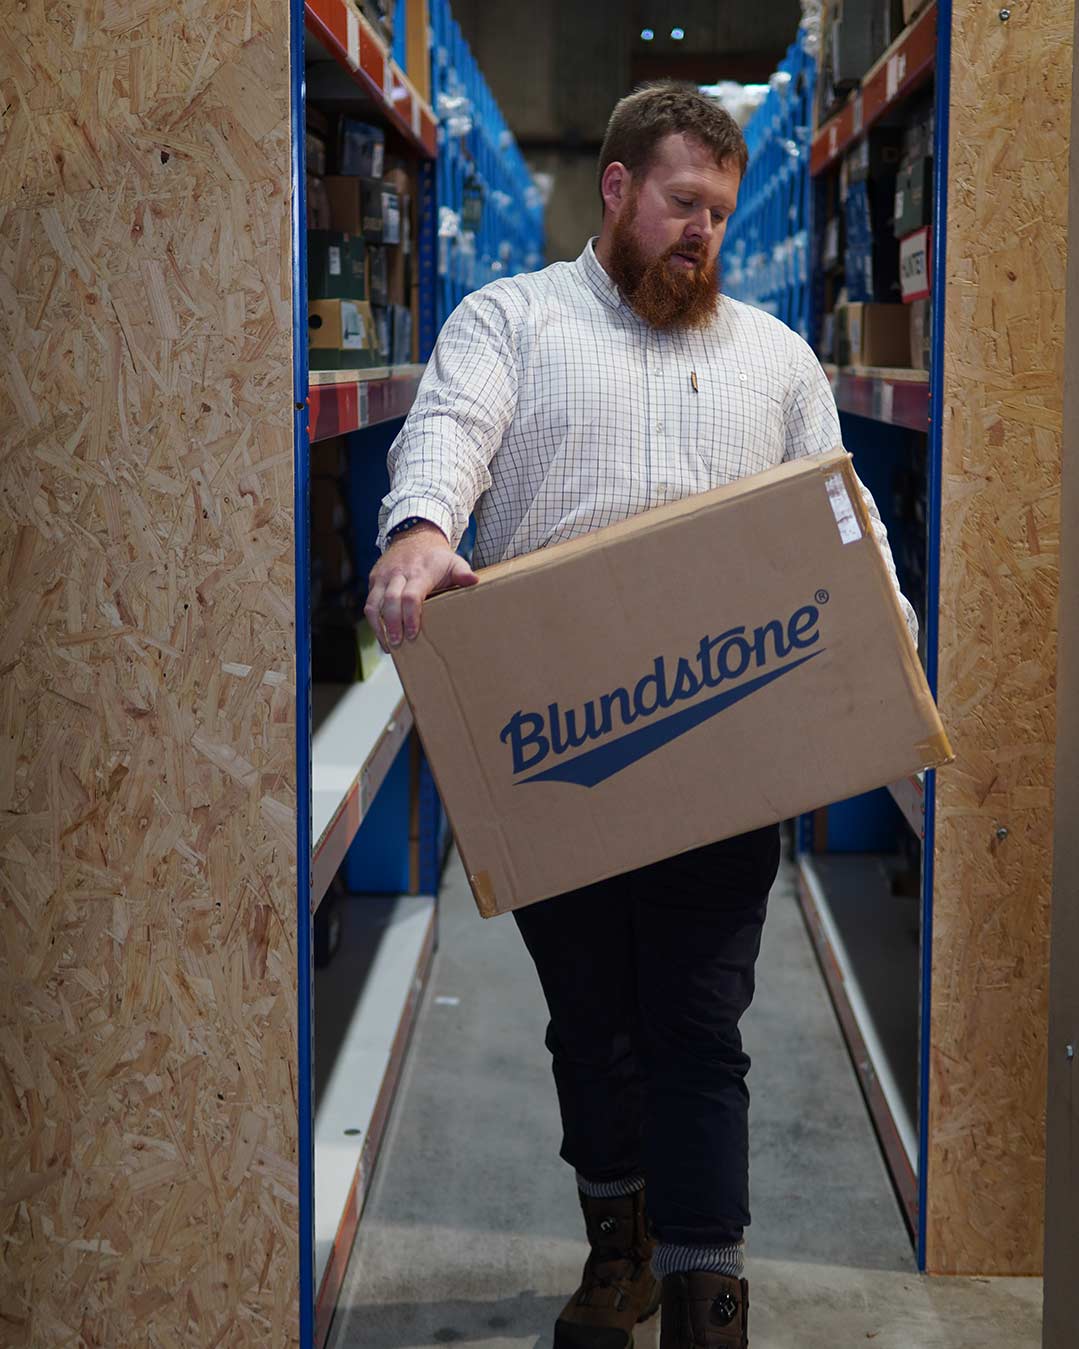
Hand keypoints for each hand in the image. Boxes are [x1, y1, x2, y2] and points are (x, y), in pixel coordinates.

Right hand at [365, 522, 478, 650]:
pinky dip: (373, 621)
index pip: (411, 596)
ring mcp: (383, 577)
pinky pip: (369, 602)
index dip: (410, 616)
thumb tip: (474, 581)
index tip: (413, 634)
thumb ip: (463, 573)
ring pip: (373, 604)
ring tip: (388, 646)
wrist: (414, 536)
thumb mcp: (454, 561)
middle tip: (398, 644)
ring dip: (379, 627)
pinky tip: (382, 635)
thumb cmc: (437, 557)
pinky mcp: (374, 580)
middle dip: (392, 625)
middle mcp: (398, 574)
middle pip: (390, 601)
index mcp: (419, 572)